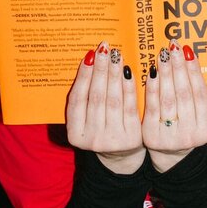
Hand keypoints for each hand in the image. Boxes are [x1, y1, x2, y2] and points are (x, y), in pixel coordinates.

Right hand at [65, 43, 144, 172]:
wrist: (122, 157)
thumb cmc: (102, 129)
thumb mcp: (86, 121)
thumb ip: (84, 100)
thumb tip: (89, 63)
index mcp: (75, 133)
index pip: (76, 100)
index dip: (83, 76)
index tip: (89, 56)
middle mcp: (91, 138)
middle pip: (96, 98)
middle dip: (100, 70)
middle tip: (105, 49)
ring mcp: (111, 140)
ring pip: (113, 100)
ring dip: (114, 75)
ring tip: (116, 56)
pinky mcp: (131, 138)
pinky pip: (130, 107)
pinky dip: (129, 87)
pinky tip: (129, 72)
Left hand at [142, 43, 206, 170]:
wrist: (170, 156)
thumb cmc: (185, 127)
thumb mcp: (198, 116)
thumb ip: (197, 94)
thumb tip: (190, 59)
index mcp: (206, 128)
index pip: (201, 94)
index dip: (194, 71)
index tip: (188, 51)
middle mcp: (190, 134)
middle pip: (184, 94)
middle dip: (178, 67)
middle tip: (173, 47)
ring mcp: (171, 136)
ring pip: (168, 99)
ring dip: (164, 73)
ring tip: (162, 54)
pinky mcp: (152, 136)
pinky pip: (151, 107)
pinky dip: (151, 88)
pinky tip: (151, 72)